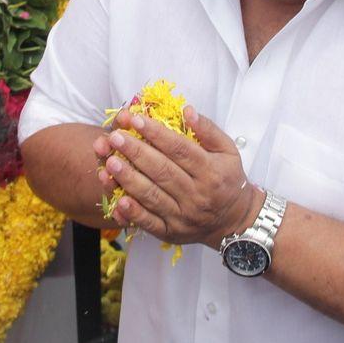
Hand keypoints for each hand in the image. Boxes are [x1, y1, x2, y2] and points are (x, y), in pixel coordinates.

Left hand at [94, 106, 258, 246]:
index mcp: (210, 172)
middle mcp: (196, 195)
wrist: (234, 221)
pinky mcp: (170, 232)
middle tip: (115, 136)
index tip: (136, 119)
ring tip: (109, 161)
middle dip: (136, 152)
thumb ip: (208, 130)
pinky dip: (133, 213)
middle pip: (162, 170)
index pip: (180, 149)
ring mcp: (183, 216)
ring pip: (152, 195)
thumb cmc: (228, 180)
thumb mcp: (228, 151)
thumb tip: (187, 110)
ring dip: (128, 179)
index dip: (157, 133)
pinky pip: (149, 223)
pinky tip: (118, 200)